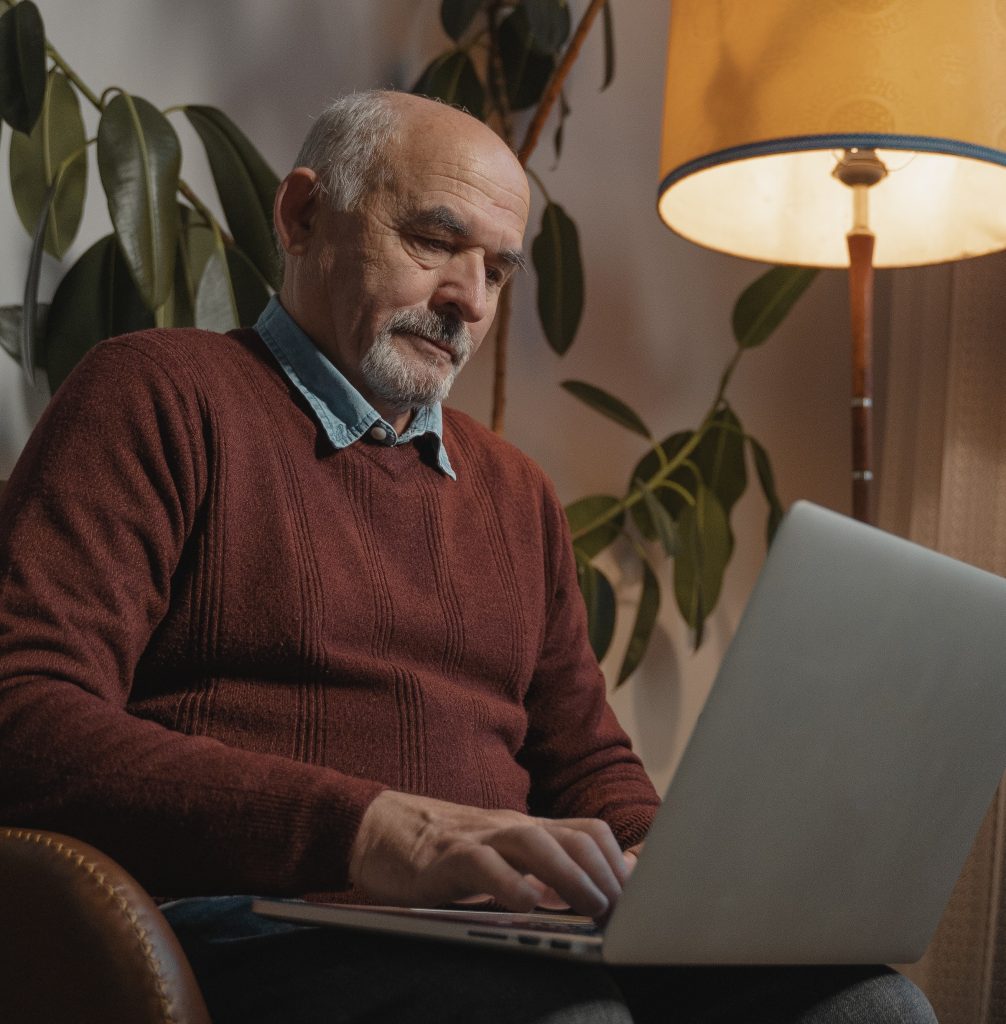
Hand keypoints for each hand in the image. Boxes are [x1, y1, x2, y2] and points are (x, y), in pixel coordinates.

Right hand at [348, 791, 630, 919]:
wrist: (380, 828)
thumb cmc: (444, 852)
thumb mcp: (501, 858)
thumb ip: (542, 869)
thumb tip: (596, 893)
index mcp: (527, 829)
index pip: (588, 834)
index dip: (618, 865)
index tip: (637, 901)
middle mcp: (511, 827)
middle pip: (573, 836)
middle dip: (604, 874)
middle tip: (618, 912)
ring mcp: (480, 837)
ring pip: (535, 843)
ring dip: (570, 876)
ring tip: (590, 907)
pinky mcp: (446, 856)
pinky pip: (483, 863)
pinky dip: (509, 883)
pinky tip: (526, 905)